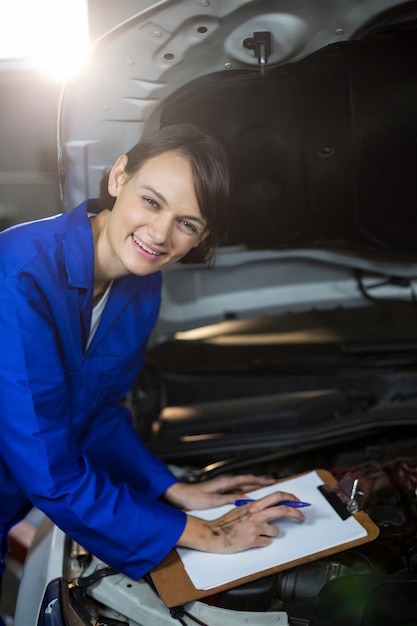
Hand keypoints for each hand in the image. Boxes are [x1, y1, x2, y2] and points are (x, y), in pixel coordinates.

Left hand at [164, 474, 275, 510]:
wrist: (181, 495)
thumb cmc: (194, 497)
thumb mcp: (213, 500)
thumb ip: (230, 499)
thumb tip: (246, 499)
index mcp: (225, 482)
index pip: (247, 479)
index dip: (260, 480)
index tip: (272, 481)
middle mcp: (226, 481)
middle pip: (247, 480)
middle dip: (260, 482)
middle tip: (273, 485)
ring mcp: (223, 485)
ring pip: (242, 484)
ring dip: (253, 486)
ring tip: (264, 490)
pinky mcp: (220, 490)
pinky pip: (236, 489)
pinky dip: (245, 490)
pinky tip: (247, 496)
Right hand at [177, 490, 305, 552]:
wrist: (213, 534)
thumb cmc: (225, 523)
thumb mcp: (241, 509)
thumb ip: (255, 508)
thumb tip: (270, 508)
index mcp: (253, 505)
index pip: (276, 496)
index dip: (290, 498)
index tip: (297, 502)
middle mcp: (256, 514)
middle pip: (283, 510)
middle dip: (296, 514)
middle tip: (302, 517)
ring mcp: (255, 527)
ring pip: (276, 531)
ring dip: (271, 534)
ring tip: (259, 534)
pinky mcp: (253, 540)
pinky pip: (267, 542)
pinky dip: (262, 542)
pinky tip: (252, 541)